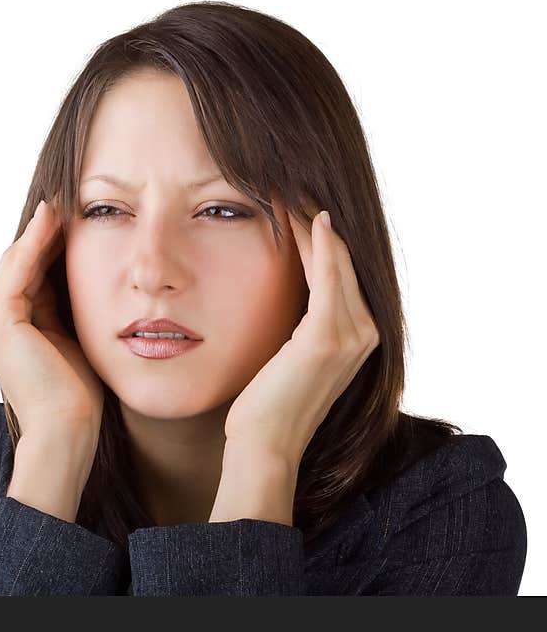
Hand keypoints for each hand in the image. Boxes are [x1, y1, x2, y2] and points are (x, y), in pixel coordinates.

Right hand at [0, 199, 104, 448]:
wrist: (67, 427)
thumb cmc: (73, 391)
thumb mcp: (65, 334)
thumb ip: (57, 302)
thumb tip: (69, 265)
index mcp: (0, 327)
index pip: (23, 274)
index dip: (45, 245)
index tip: (71, 220)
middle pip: (15, 264)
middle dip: (43, 234)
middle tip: (69, 204)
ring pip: (15, 262)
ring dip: (40, 231)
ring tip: (63, 204)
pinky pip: (19, 270)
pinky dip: (36, 243)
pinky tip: (53, 221)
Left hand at [223, 208, 379, 466]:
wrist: (265, 444)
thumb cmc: (268, 404)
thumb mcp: (292, 357)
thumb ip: (302, 325)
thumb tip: (286, 294)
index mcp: (359, 337)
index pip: (341, 275)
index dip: (321, 239)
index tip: (299, 206)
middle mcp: (366, 334)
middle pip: (343, 263)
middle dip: (318, 224)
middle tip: (293, 187)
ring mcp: (351, 336)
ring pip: (336, 263)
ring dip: (314, 226)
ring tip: (291, 192)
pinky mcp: (326, 338)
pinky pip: (326, 278)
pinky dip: (319, 246)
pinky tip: (310, 219)